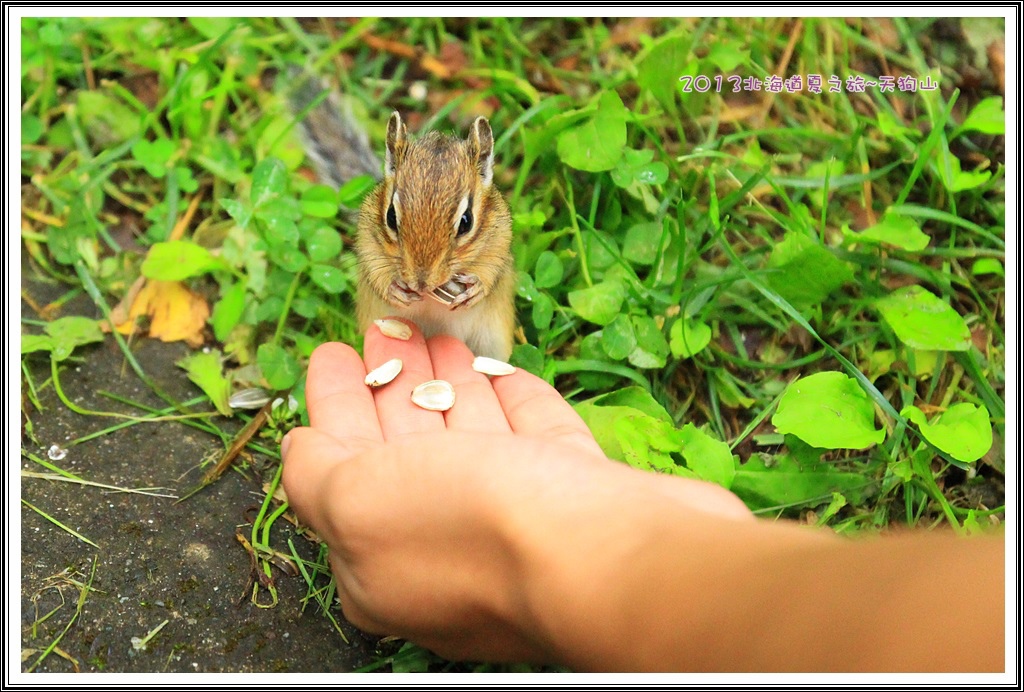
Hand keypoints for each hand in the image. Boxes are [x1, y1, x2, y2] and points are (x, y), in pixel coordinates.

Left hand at [281, 320, 748, 662]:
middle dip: (391, 384)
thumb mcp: (358, 501)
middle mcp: (447, 545)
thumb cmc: (474, 530)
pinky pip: (534, 438)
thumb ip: (313, 474)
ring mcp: (518, 522)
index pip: (341, 468)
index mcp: (381, 558)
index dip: (332, 404)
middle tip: (387, 327)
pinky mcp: (577, 496)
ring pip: (471, 440)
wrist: (612, 561)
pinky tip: (500, 371)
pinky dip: (512, 402)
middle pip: (406, 450)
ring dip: (448, 384)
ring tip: (438, 335)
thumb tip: (299, 449)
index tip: (331, 350)